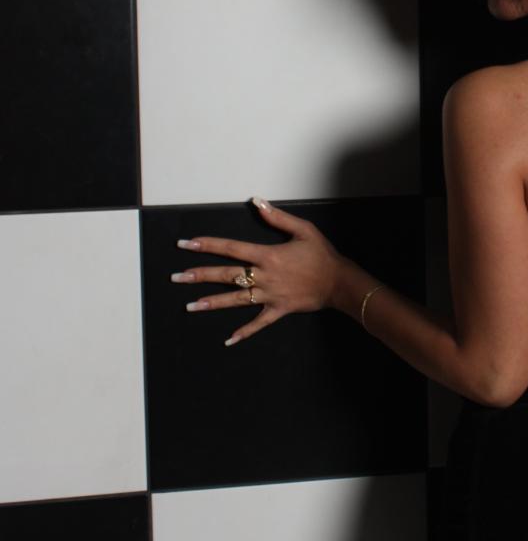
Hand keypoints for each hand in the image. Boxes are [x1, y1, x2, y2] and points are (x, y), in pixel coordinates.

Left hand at [171, 198, 344, 345]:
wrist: (339, 281)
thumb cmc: (321, 254)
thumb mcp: (303, 229)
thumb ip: (277, 216)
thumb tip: (257, 201)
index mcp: (267, 255)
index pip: (231, 248)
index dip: (207, 244)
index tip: (187, 243)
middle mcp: (263, 276)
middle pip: (226, 274)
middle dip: (199, 275)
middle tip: (176, 277)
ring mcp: (269, 295)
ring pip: (235, 300)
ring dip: (212, 302)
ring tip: (190, 305)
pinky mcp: (278, 310)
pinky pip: (258, 323)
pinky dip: (244, 332)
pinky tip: (228, 340)